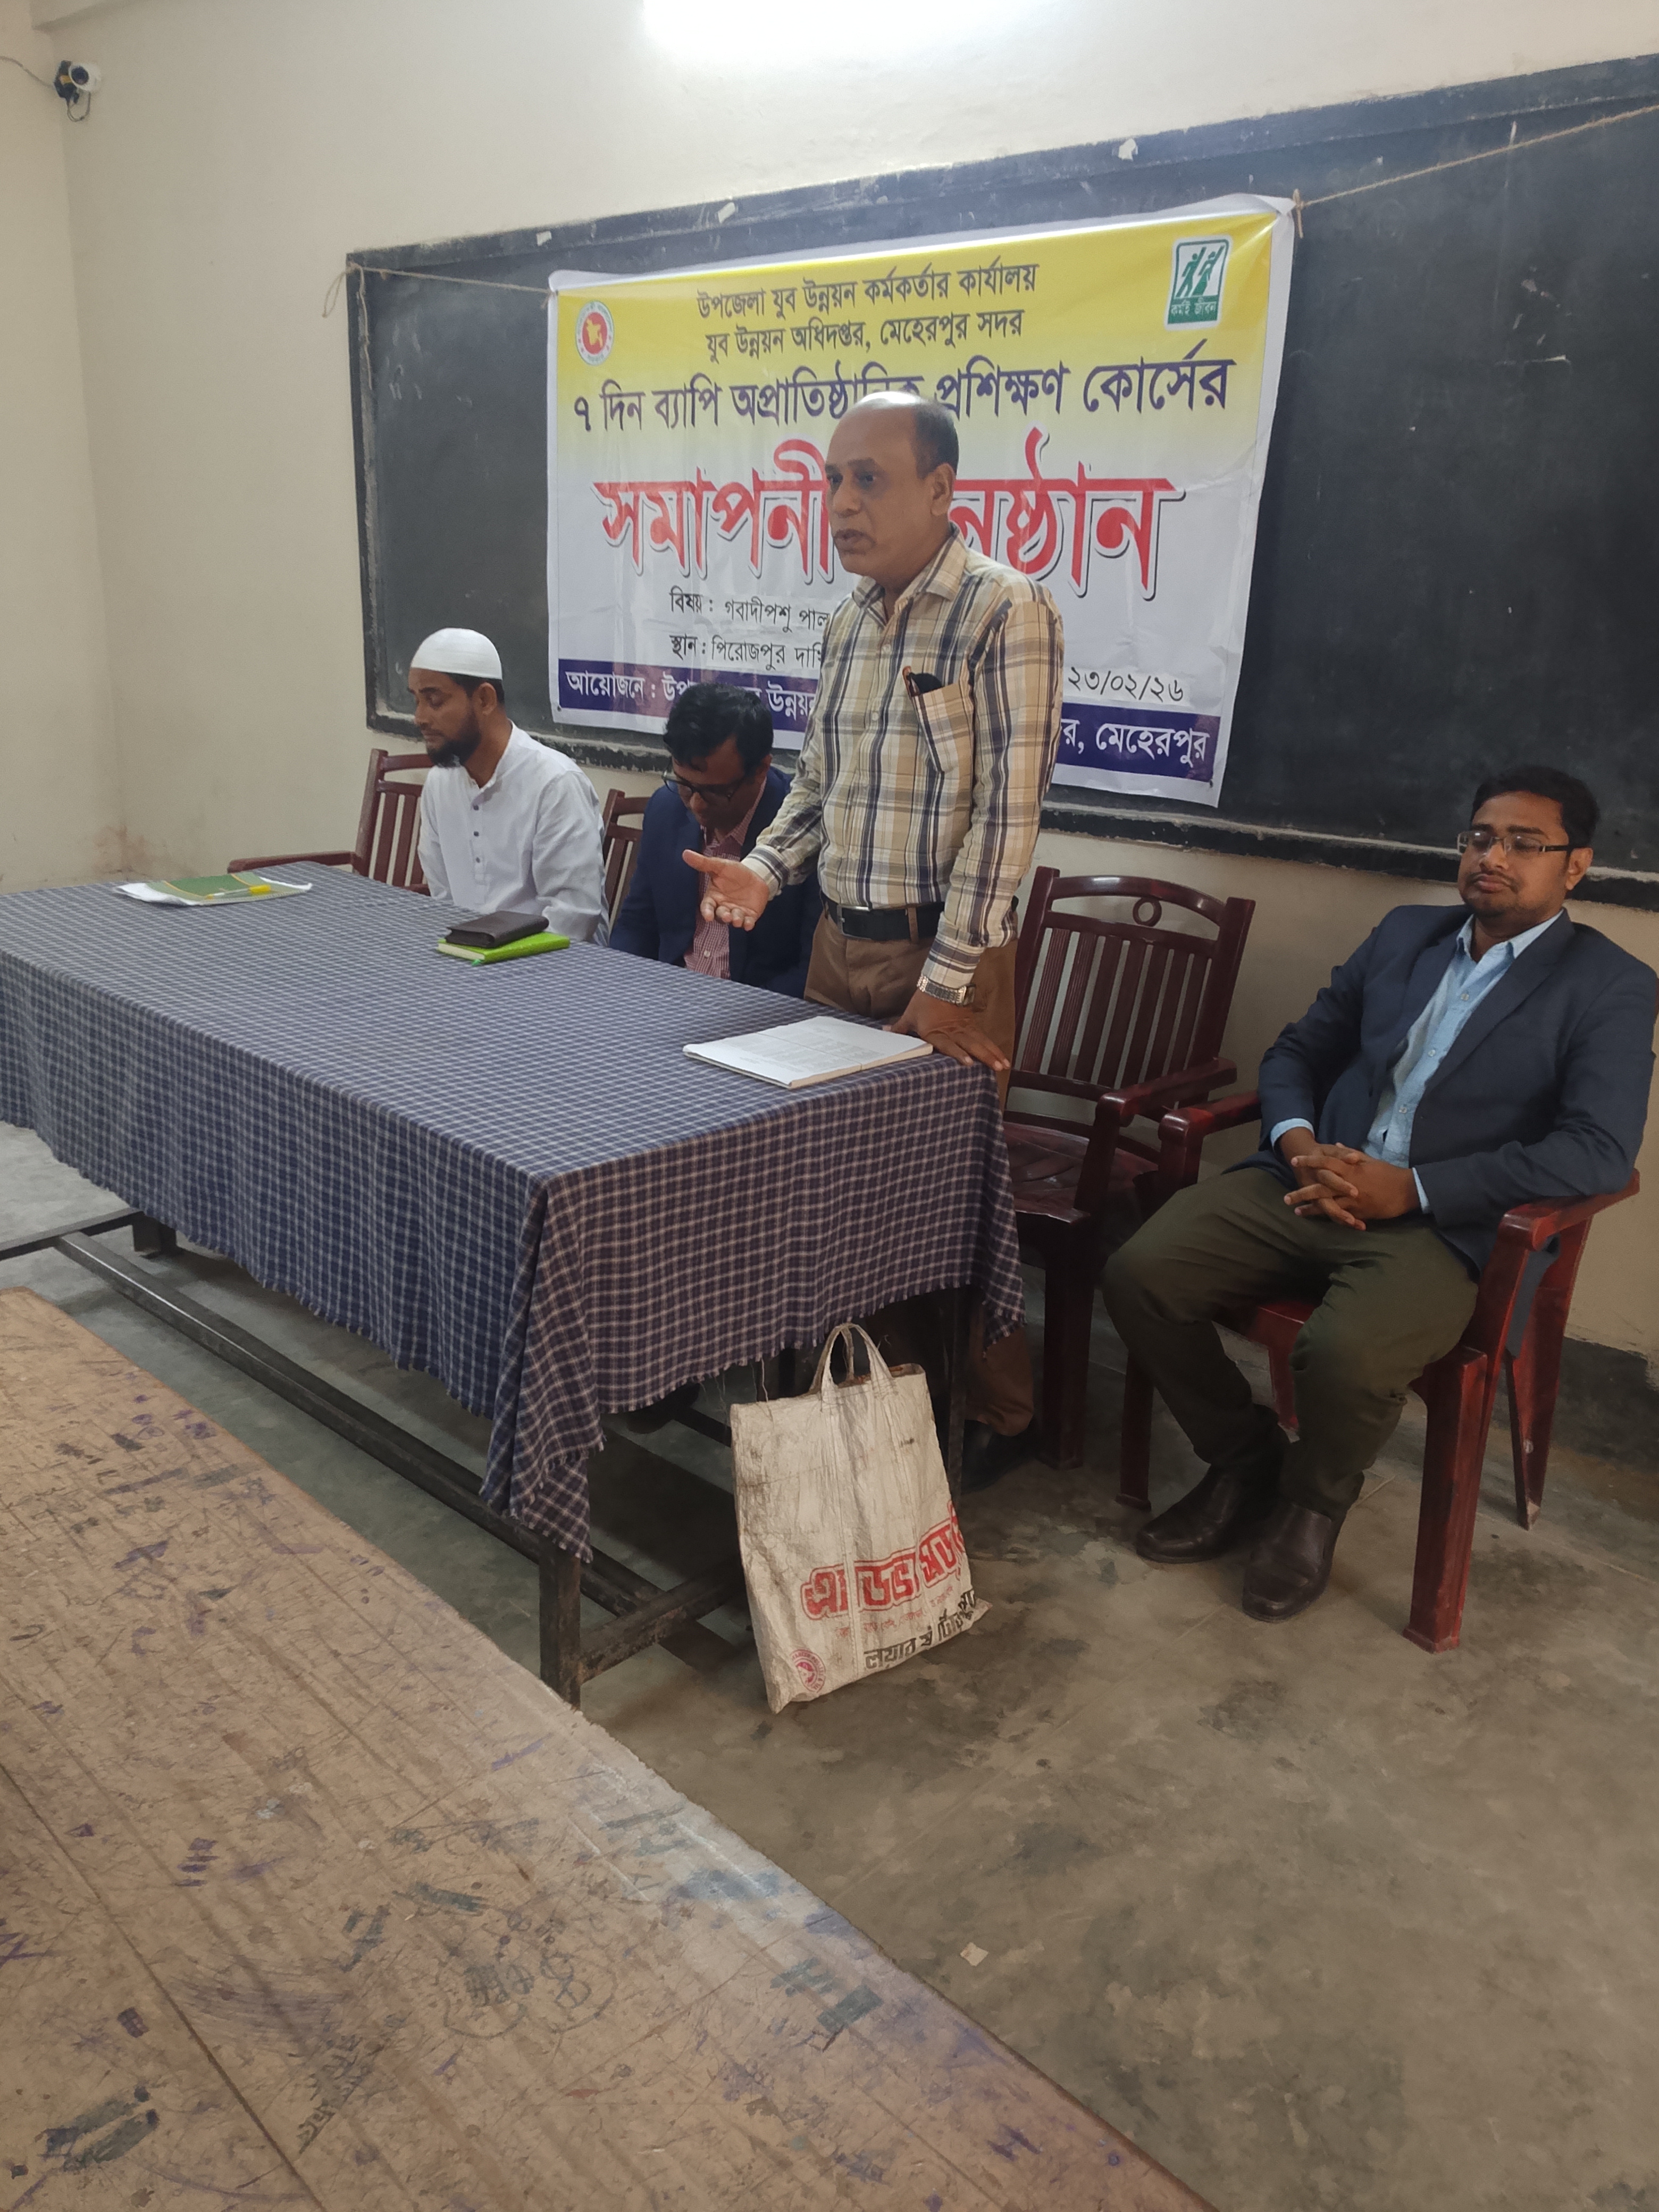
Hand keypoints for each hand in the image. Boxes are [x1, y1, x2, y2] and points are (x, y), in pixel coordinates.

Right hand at [682, 850, 770, 930]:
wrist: (755, 874)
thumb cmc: (734, 872)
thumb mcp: (720, 866)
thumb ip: (703, 863)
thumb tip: (685, 853)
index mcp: (714, 897)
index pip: (707, 906)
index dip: (707, 912)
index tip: (708, 917)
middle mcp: (724, 907)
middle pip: (720, 915)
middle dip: (723, 916)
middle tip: (726, 916)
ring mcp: (736, 912)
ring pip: (734, 920)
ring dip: (735, 921)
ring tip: (737, 919)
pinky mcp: (749, 916)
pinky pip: (747, 922)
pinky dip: (748, 924)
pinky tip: (749, 924)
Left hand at [887, 989, 1009, 1074]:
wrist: (939, 981)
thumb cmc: (923, 1001)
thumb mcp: (910, 1015)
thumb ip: (899, 1027)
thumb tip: (885, 1032)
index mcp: (937, 1032)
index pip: (949, 1045)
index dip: (959, 1053)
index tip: (969, 1062)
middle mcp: (953, 1031)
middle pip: (972, 1044)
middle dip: (986, 1056)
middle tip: (997, 1068)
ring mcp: (964, 1027)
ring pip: (981, 1041)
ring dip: (993, 1052)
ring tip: (1004, 1064)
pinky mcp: (971, 1022)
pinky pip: (983, 1036)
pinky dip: (992, 1045)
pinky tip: (1000, 1054)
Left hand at [1280, 1135, 1415, 1228]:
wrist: (1407, 1189)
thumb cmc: (1388, 1173)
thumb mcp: (1369, 1160)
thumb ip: (1350, 1154)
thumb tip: (1337, 1146)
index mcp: (1351, 1168)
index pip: (1325, 1163)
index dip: (1309, 1162)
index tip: (1294, 1161)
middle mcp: (1349, 1184)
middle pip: (1320, 1187)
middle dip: (1302, 1192)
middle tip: (1286, 1197)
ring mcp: (1353, 1199)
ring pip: (1327, 1204)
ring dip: (1311, 1208)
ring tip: (1297, 1211)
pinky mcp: (1359, 1212)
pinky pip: (1340, 1215)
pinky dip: (1328, 1217)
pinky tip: (1317, 1219)